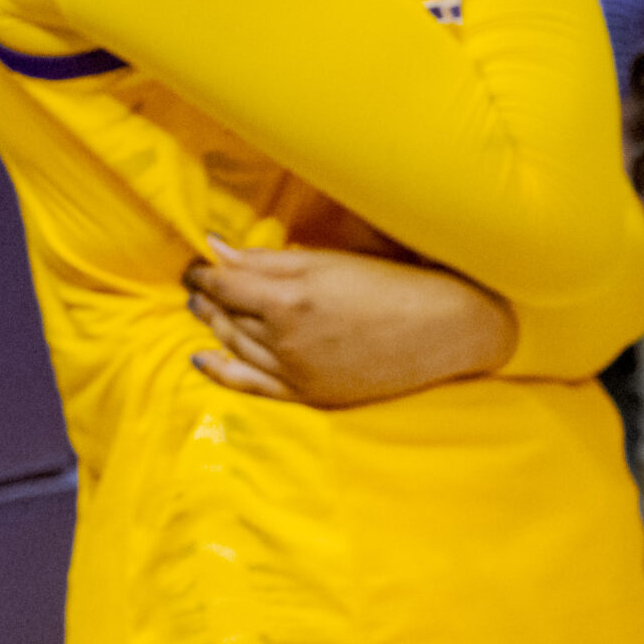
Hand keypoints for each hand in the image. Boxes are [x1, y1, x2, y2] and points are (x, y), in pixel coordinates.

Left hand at [183, 237, 514, 407]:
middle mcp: (286, 340)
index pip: (225, 284)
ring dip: (213, 325)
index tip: (196, 264)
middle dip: (207, 298)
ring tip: (201, 309)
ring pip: (236, 346)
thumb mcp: (327, 261)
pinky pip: (251, 385)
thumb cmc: (392, 283)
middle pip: (226, 315)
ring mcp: (296, 371)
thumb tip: (216, 250)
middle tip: (196, 284)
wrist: (446, 330)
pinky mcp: (310, 394)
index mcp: (289, 299)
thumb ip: (265, 260)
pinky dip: (222, 371)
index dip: (205, 273)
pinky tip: (202, 358)